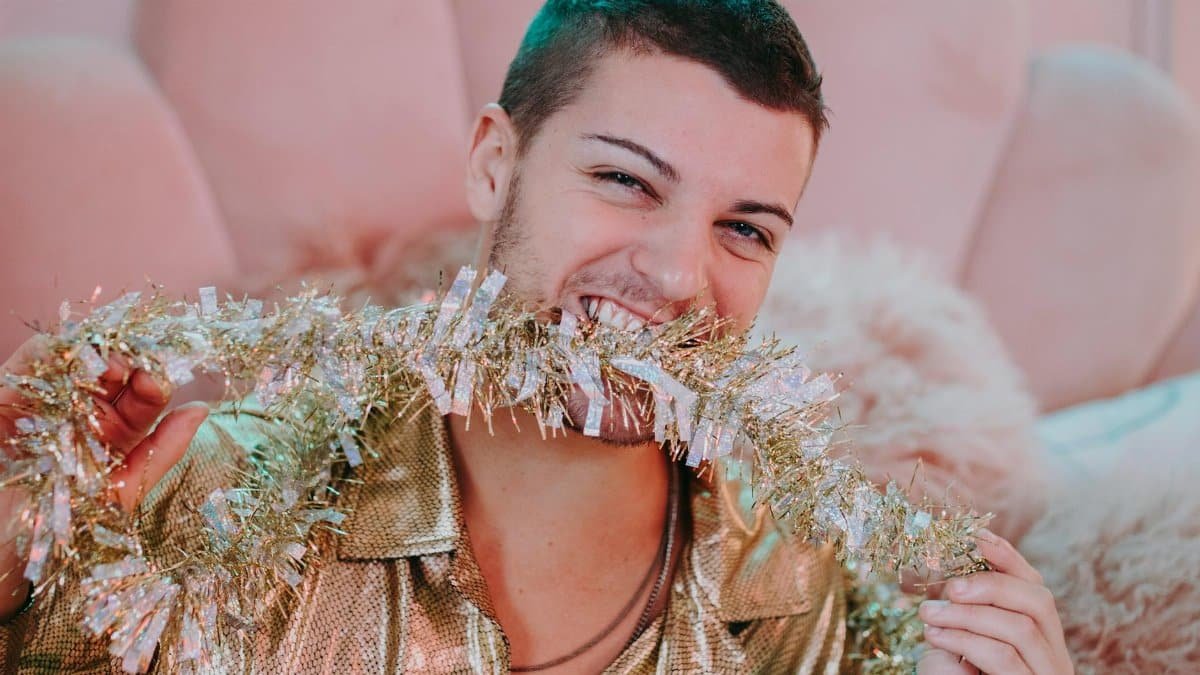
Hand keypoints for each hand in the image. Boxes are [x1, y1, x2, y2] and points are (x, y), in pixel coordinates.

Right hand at [1, 336, 208, 619]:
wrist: (13, 542)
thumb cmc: (70, 524)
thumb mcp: (125, 489)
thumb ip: (164, 449)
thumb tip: (202, 408)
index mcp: (116, 429)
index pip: (143, 393)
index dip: (154, 380)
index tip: (158, 383)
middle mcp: (85, 410)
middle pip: (114, 366)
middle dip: (129, 360)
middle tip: (135, 368)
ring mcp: (49, 401)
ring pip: (77, 358)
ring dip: (96, 353)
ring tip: (109, 367)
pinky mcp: (9, 398)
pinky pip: (32, 363)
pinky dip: (54, 354)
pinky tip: (74, 361)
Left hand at [916, 529, 1072, 673]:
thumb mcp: (962, 643)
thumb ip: (965, 613)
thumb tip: (948, 568)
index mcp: (1041, 640)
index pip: (1036, 587)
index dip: (1008, 557)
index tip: (975, 535)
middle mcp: (1054, 659)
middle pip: (1040, 601)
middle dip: (991, 584)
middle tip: (948, 586)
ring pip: (1020, 629)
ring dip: (968, 614)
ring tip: (928, 613)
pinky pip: (1003, 658)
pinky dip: (965, 639)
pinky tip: (934, 635)